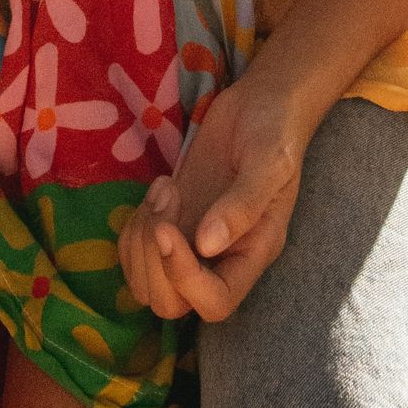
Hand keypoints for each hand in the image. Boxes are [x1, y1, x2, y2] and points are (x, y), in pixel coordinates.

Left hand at [116, 74, 307, 324]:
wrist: (262, 103)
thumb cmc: (275, 131)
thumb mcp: (270, 162)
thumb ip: (243, 204)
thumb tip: (207, 245)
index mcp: (252, 254)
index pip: (215, 302)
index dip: (183, 279)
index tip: (168, 229)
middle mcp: (220, 259)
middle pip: (171, 303)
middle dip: (152, 259)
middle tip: (166, 198)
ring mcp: (191, 242)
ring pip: (146, 281)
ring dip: (140, 240)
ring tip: (165, 189)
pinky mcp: (172, 221)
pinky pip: (135, 251)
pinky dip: (132, 226)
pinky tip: (158, 188)